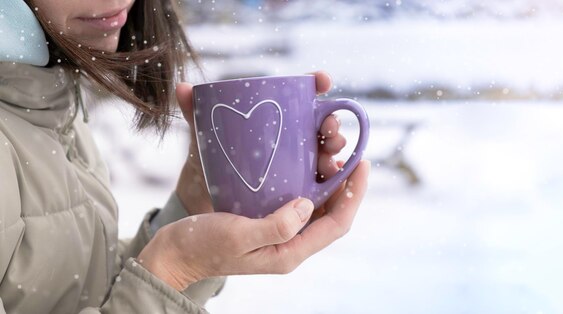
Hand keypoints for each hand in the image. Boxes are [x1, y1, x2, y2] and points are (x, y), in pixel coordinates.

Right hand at [137, 160, 369, 290]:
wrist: (175, 253)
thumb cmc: (202, 246)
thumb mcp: (237, 236)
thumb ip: (275, 226)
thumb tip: (307, 205)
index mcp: (290, 252)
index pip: (337, 224)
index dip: (354, 194)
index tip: (362, 164)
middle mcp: (291, 244)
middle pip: (331, 213)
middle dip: (344, 183)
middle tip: (346, 150)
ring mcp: (280, 233)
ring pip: (316, 205)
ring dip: (326, 179)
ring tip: (329, 150)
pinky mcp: (267, 220)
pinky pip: (296, 199)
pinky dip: (304, 180)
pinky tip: (301, 159)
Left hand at [174, 71, 342, 214]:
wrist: (205, 205)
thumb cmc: (208, 166)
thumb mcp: (204, 141)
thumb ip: (195, 115)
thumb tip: (181, 87)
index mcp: (276, 119)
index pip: (304, 95)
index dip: (317, 83)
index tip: (323, 80)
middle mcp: (292, 139)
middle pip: (321, 124)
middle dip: (332, 122)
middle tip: (328, 127)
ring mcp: (297, 163)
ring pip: (326, 152)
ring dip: (335, 149)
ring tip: (331, 153)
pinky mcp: (298, 189)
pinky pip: (322, 182)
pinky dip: (333, 179)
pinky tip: (335, 176)